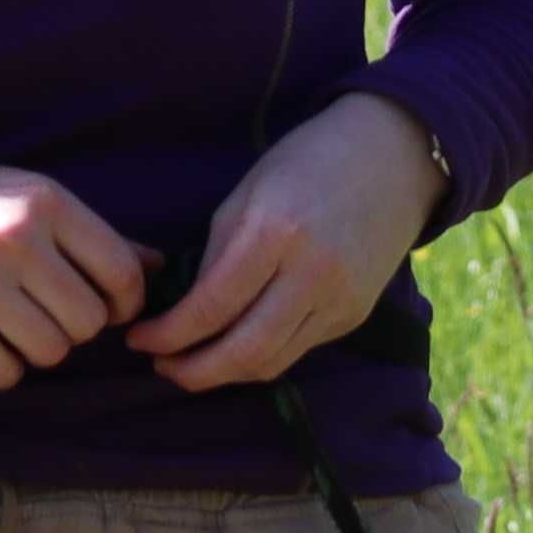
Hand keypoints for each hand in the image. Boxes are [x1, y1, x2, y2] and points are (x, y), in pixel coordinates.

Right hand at [0, 148, 150, 387]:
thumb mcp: (25, 199)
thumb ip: (93, 235)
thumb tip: (158, 266)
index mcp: (45, 202)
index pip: (122, 274)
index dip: (123, 302)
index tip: (101, 303)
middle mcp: (16, 240)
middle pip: (89, 323)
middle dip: (75, 328)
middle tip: (45, 311)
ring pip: (52, 353)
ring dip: (38, 349)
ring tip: (10, 321)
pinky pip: (6, 374)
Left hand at [129, 93, 441, 393]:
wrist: (392, 159)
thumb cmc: (309, 162)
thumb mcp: (249, 193)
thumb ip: (217, 254)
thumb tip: (185, 310)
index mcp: (275, 232)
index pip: (212, 306)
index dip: (169, 333)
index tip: (140, 339)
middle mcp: (310, 275)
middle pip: (243, 352)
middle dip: (194, 371)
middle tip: (162, 367)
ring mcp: (337, 301)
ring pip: (271, 362)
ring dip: (225, 373)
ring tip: (193, 364)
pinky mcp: (352, 316)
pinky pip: (296, 350)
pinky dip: (260, 357)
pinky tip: (236, 348)